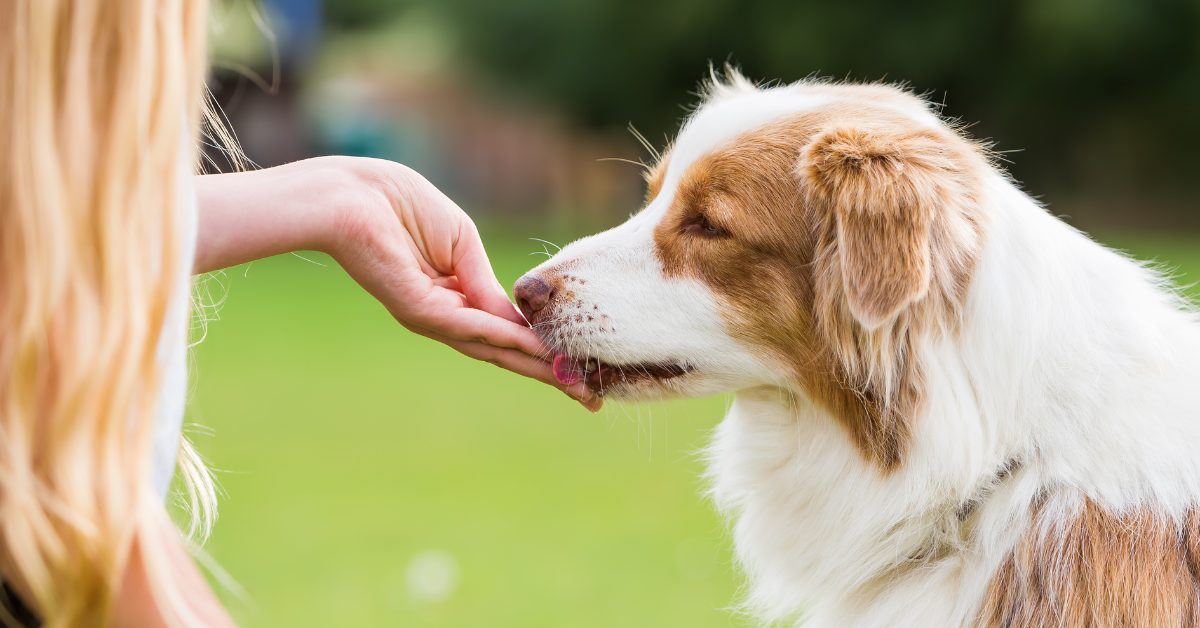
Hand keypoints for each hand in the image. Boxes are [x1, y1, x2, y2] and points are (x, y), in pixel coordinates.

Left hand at [194, 157, 600, 410]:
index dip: (543, 350)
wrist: (351, 195)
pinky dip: (505, 338)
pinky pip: (471, 327)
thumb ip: (486, 281)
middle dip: (547, 374)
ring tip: (574, 383)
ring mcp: (431, 317)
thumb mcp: (461, 242)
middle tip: (589, 400)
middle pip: (503, 353)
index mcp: (454, 298)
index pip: (505, 332)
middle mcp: (443, 316)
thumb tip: (517, 318)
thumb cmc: (399, 205)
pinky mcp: (418, 310)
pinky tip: (536, 348)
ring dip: (536, 366)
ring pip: (491, 349)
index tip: (580, 368)